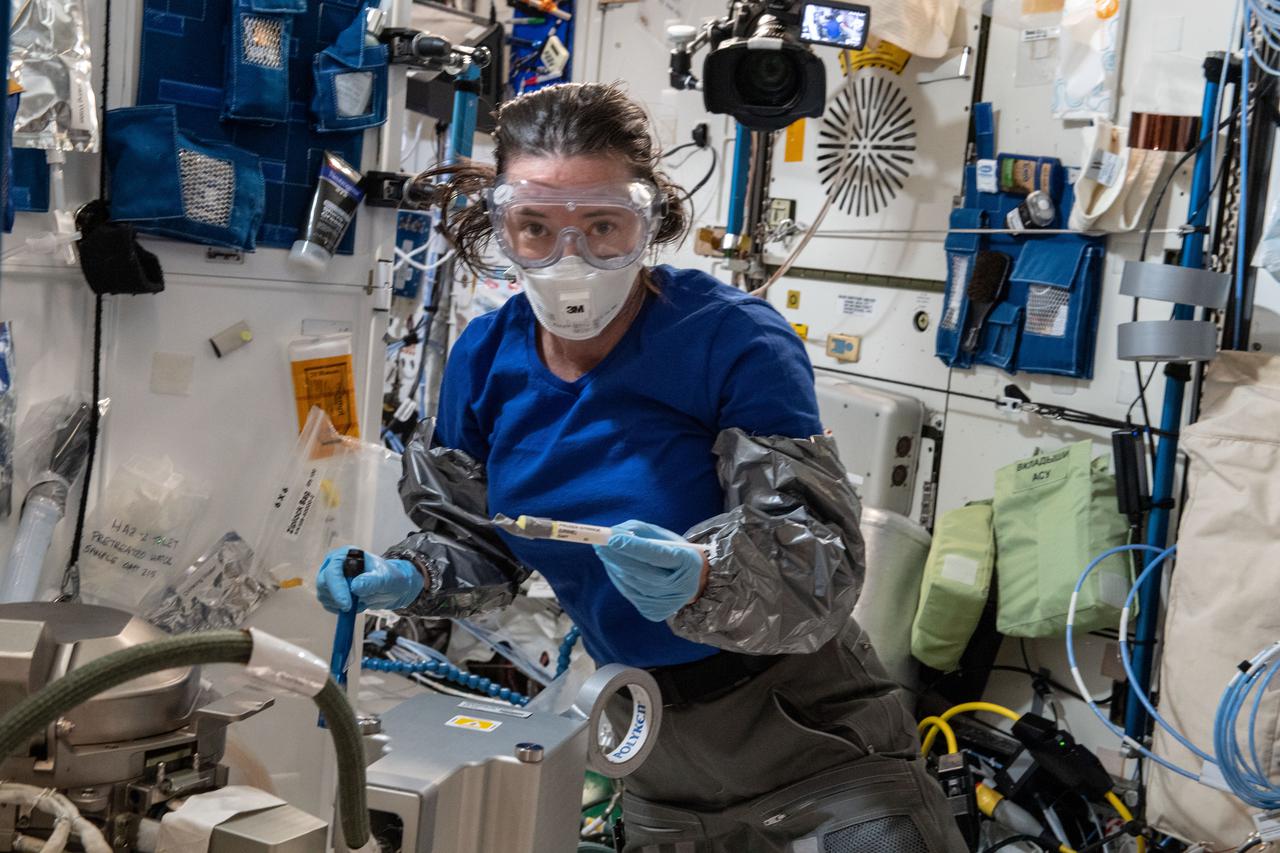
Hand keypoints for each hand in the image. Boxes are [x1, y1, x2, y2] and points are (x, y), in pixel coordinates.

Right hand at [315, 548, 423, 613]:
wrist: (391, 588)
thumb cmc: (389, 577)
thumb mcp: (385, 578)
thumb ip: (371, 581)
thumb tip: (355, 587)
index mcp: (346, 555)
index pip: (333, 571)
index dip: (337, 588)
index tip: (346, 604)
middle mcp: (335, 564)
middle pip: (323, 583)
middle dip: (336, 598)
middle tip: (351, 607)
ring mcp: (331, 579)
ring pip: (324, 595)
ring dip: (340, 604)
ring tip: (361, 601)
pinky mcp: (331, 592)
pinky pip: (328, 604)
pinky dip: (341, 609)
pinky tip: (357, 604)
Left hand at [593, 521, 707, 621]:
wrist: (693, 582)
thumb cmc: (677, 553)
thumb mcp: (665, 537)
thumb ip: (640, 531)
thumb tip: (612, 534)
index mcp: (688, 562)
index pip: (657, 555)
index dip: (633, 548)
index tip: (612, 539)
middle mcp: (680, 587)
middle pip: (641, 572)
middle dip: (616, 557)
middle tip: (598, 544)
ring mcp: (667, 603)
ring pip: (631, 583)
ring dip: (614, 566)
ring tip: (603, 552)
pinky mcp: (654, 612)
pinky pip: (629, 592)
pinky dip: (617, 577)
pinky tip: (612, 566)